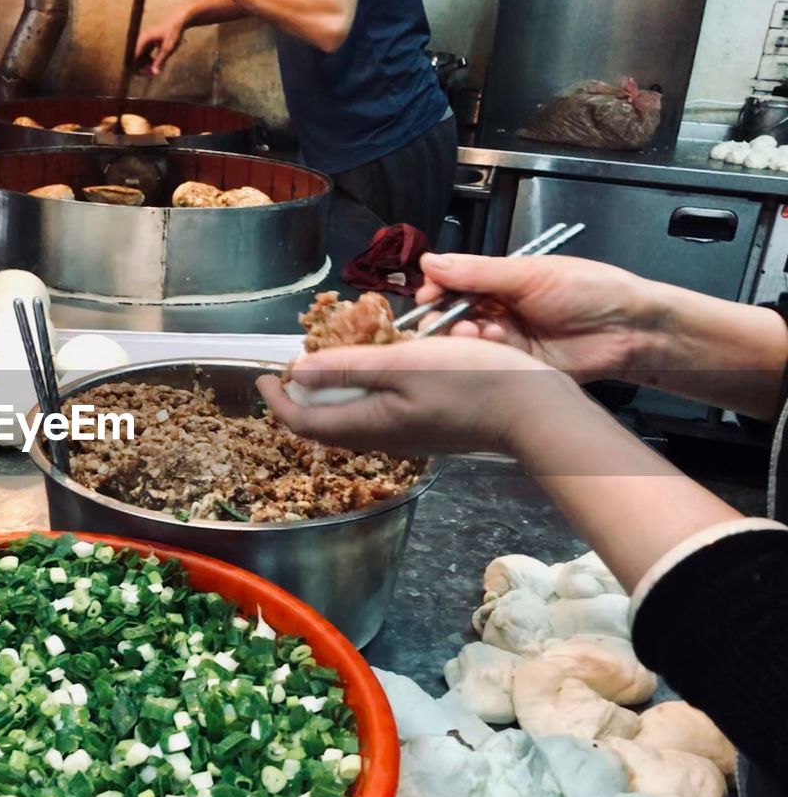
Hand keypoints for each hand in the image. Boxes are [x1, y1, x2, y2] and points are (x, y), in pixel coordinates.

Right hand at [137, 11, 187, 75]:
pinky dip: (150, 62)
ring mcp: (144, 42)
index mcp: (143, 40)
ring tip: (157, 69)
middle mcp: (141, 41)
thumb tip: (154, 73)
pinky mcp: (148, 44)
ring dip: (147, 66)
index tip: (140, 75)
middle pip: (136, 58)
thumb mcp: (168, 49)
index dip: (135, 67)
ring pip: (141, 58)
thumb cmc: (173, 33)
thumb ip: (160, 61)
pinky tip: (158, 65)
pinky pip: (145, 56)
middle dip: (142, 68)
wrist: (178, 22)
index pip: (133, 57)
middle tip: (152, 74)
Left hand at [257, 337, 583, 457]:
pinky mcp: (426, 428)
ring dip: (336, 390)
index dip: (278, 401)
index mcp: (368, 424)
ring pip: (353, 416)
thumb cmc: (471, 382)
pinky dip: (366, 390)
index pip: (304, 422)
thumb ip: (348, 367)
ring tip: (333, 359)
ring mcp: (405, 435)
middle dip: (303, 396)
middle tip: (296, 364)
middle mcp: (381, 437)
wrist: (533, 411)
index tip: (264, 377)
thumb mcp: (404, 363)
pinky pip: (381, 411)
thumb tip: (298, 371)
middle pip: (325, 423)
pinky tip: (380, 365)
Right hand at [415, 253, 653, 381]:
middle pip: (450, 314)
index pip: (451, 282)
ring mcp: (504, 339)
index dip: (435, 289)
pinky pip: (483, 361)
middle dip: (443, 318)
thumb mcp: (530, 274)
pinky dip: (482, 354)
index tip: (428, 296)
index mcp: (499, 280)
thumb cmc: (590, 291)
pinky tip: (495, 345)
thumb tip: (431, 261)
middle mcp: (496, 308)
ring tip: (475, 332)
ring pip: (463, 340)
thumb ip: (479, 271)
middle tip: (450, 321)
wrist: (629, 330)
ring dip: (462, 337)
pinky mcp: (512, 365)